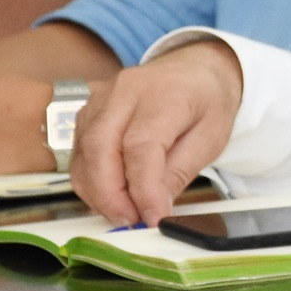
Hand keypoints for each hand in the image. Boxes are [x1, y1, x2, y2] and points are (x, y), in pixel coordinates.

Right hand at [71, 40, 243, 227]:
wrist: (194, 68)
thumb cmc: (206, 101)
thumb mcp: (211, 137)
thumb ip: (180, 171)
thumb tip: (154, 207)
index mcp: (165, 93)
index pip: (142, 145)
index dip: (142, 188)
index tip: (152, 217)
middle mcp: (125, 91)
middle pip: (101, 148)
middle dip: (110, 195)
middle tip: (130, 221)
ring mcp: (101, 100)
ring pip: (84, 153)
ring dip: (97, 192)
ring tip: (123, 213)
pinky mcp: (87, 112)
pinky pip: (79, 153)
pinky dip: (90, 181)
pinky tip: (111, 196)